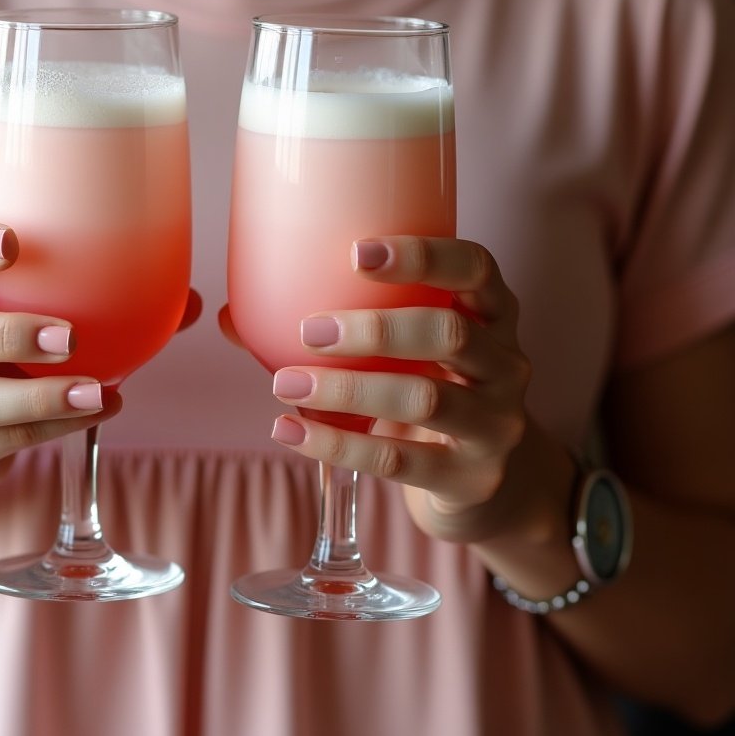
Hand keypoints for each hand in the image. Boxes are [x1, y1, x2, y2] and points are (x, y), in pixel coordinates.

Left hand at [270, 235, 531, 542]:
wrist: (483, 484)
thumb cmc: (425, 391)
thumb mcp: (403, 355)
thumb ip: (335, 327)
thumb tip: (231, 316)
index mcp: (491, 313)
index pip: (474, 268)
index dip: (423, 255)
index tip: (357, 252)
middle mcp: (504, 363)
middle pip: (450, 332)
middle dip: (374, 328)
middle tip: (308, 330)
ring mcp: (495, 425)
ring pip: (426, 399)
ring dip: (348, 389)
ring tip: (285, 383)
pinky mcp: (470, 478)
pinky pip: (399, 460)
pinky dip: (338, 445)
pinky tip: (290, 432)